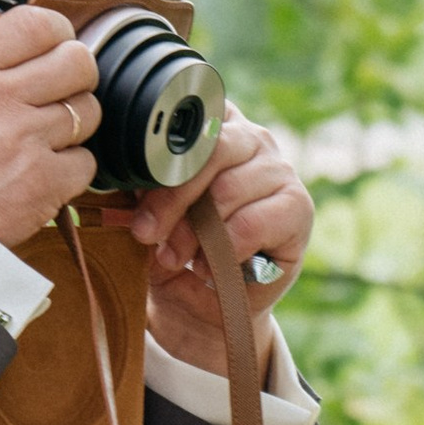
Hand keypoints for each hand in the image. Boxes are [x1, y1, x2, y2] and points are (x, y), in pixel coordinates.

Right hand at [0, 2, 99, 246]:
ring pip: (87, 110)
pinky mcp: (44, 184)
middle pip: (78, 61)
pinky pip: (86, 161)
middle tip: (58, 85)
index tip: (50, 43)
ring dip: (73, 119)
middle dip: (74, 70)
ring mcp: (25, 142)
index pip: (38, 24)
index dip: (54, 31)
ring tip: (46, 132)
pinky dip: (71, 166)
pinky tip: (42, 169)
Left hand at [128, 111, 312, 384]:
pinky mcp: (297, 206)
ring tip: (177, 257)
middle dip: (169, 198)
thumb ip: (144, 186)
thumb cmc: (173, 249)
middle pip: (207, 150)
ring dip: (194, 231)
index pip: (189, 117)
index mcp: (212, 126)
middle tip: (145, 234)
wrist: (201, 307)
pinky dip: (223, 251)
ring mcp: (278, 169)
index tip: (133, 189)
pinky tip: (210, 267)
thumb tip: (126, 173)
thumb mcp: (148, 213)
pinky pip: (250, 223)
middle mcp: (250, 137)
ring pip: (227, 189)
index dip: (158, 153)